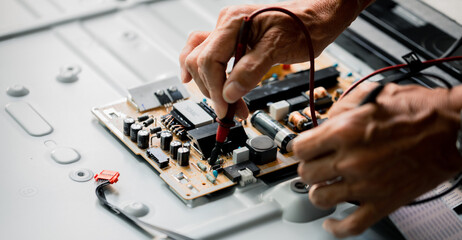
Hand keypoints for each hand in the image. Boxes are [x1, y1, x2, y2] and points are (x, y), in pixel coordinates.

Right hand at [179, 0, 366, 118]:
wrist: (318, 18)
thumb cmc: (304, 26)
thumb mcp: (278, 48)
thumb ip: (251, 70)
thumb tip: (228, 93)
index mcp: (232, 22)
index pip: (208, 61)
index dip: (214, 90)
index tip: (225, 110)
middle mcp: (225, 25)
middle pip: (199, 62)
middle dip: (212, 91)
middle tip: (231, 112)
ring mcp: (227, 32)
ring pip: (198, 59)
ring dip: (208, 85)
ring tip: (226, 105)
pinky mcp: (233, 41)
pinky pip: (207, 55)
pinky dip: (204, 72)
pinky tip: (198, 82)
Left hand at [294, 82, 461, 236]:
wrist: (450, 126)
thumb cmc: (415, 110)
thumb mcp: (370, 97)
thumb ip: (340, 109)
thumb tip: (324, 122)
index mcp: (345, 131)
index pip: (299, 149)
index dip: (301, 149)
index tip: (306, 150)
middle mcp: (351, 159)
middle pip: (306, 174)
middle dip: (310, 169)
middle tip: (317, 166)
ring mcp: (366, 184)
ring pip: (320, 198)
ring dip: (319, 193)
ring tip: (325, 186)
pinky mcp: (383, 202)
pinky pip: (352, 225)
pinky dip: (336, 227)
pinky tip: (331, 222)